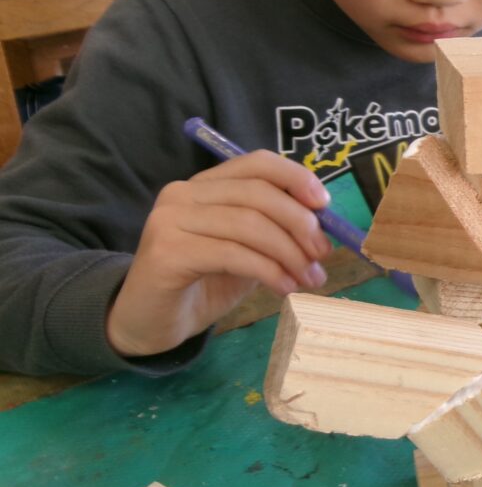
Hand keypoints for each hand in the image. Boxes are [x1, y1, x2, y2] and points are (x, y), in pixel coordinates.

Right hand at [107, 151, 332, 356]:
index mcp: (206, 185)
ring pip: (249, 224)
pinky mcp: (167, 252)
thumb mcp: (248, 250)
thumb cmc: (203, 284)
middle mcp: (183, 193)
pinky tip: (284, 288)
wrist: (151, 323)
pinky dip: (268, 270)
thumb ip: (276, 230)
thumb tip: (323, 223)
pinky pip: (232, 254)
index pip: (257, 163)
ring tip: (310, 278)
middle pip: (258, 193)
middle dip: (300, 223)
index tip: (324, 205)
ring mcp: (170, 220)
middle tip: (323, 254)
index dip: (296, 177)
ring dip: (290, 253)